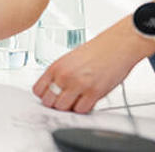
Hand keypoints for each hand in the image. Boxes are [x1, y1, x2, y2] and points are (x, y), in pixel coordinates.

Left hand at [32, 21, 154, 112]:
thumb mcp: (69, 60)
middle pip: (48, 102)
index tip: (50, 97)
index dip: (44, 96)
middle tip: (63, 102)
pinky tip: (87, 101)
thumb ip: (60, 74)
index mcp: (56, 66)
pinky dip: (83, 109)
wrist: (117, 46)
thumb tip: (54, 89)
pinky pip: (81, 110)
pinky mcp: (94, 92)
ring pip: (63, 108)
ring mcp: (79, 85)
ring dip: (69, 108)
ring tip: (76, 101)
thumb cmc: (96, 51)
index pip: (37, 90)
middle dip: (55, 104)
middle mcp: (64, 76)